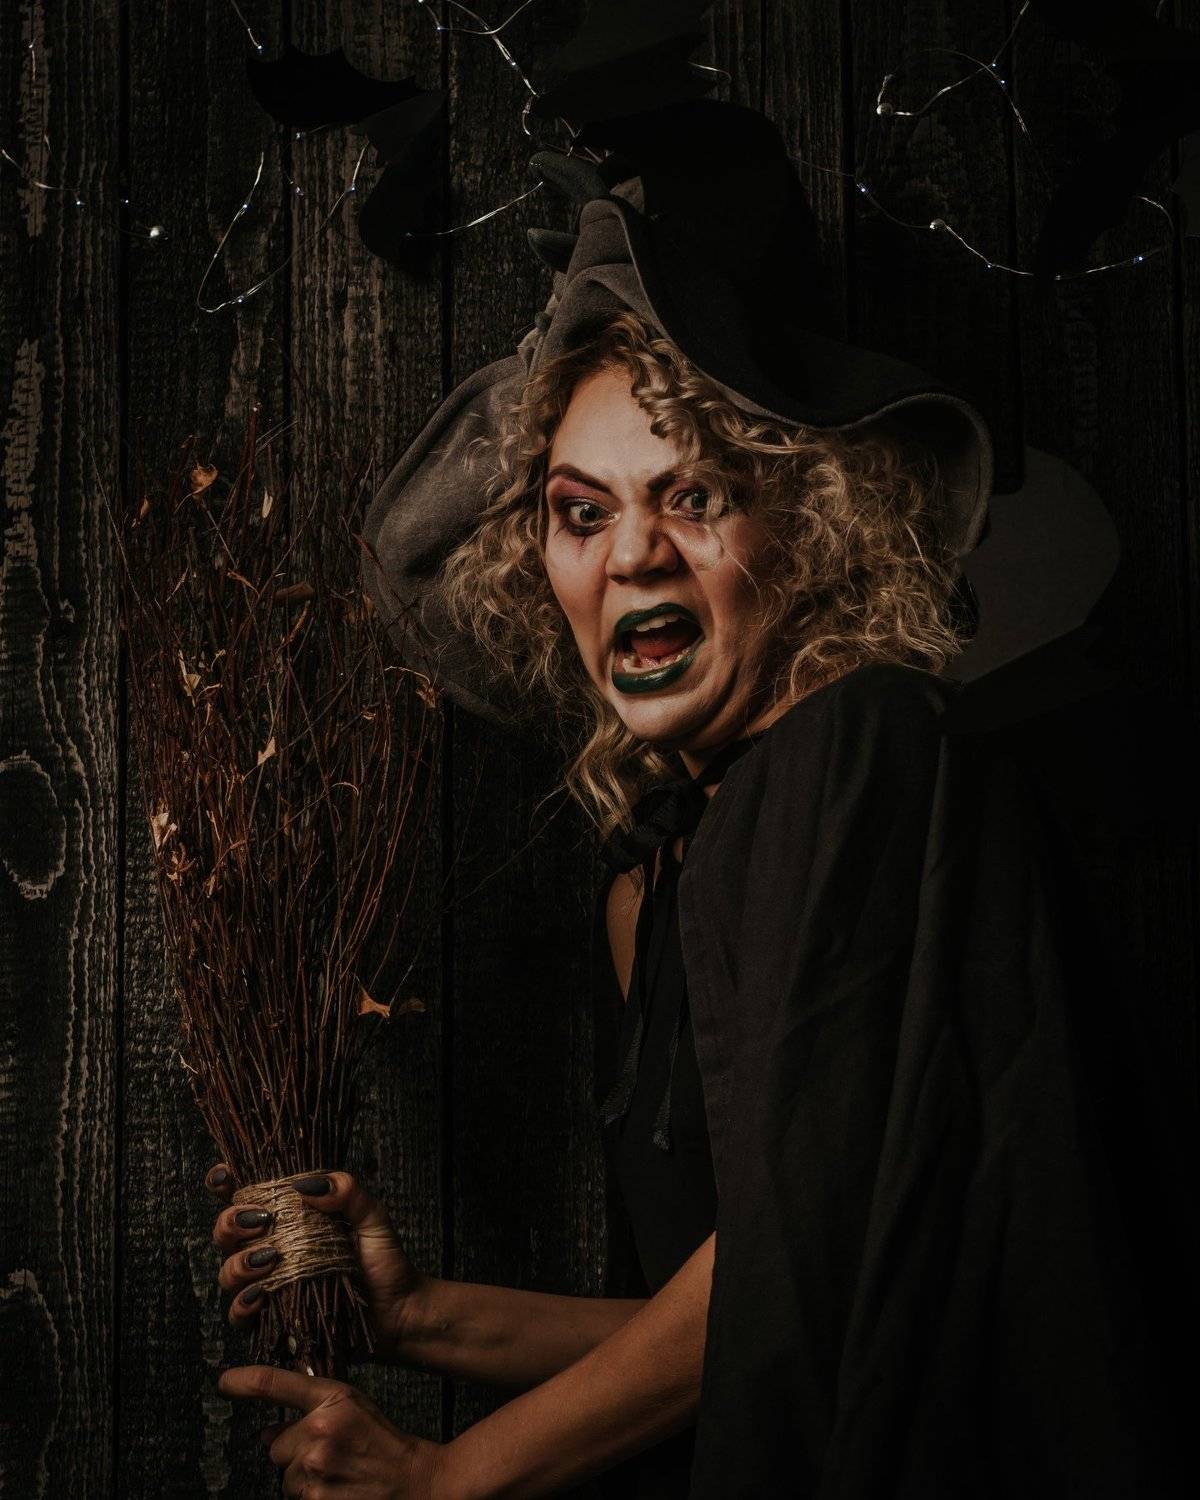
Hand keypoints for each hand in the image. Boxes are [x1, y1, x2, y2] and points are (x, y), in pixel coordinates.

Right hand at [207, 1164, 425, 1363]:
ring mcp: (268, 1283)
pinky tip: (260, 1296)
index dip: (224, 1182)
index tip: (227, 1175)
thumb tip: (307, 1185)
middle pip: (225, 1231)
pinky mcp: (272, 1317)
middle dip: (230, 1222)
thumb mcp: (371, 1217)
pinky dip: (243, 1303)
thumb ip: (347, 1191)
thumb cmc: (383, 1259)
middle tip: (259, 1222)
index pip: (244, 1193)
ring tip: (269, 1259)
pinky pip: (239, 1313)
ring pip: (227, 1270)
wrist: (398, 1310)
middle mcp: (271, 1246)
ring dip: (238, 1263)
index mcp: (289, 1216)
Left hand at [218, 1364, 444, 1498]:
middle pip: (276, 1445)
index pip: (276, 1384)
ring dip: (303, 1478)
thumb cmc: (383, 1443)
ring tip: (337, 1475)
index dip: (244, 1381)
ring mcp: (315, 1468)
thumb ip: (310, 1411)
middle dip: (295, 1452)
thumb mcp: (353, 1409)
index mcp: (333, 1399)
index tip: (223, 1382)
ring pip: (284, 1476)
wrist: (415, 1483)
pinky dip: (311, 1497)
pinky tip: (336, 1491)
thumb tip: (266, 1431)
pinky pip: (295, 1497)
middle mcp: (320, 1430)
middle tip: (330, 1455)